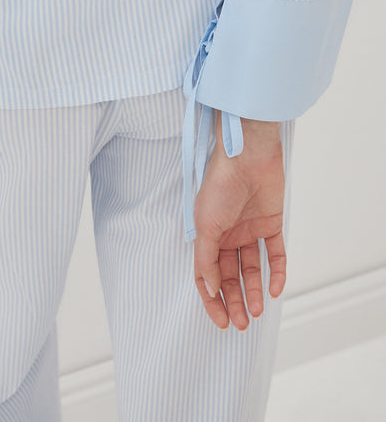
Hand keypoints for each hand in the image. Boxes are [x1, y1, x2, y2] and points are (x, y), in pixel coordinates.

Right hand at [193, 115, 285, 330]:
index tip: (222, 321)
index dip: (212, 299)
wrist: (248, 157)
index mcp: (207, 234)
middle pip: (231, 276)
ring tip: (257, 312)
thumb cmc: (220, 185)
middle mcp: (228, 234)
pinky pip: (275, 254)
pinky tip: (274, 290)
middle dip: (235, 301)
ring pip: (252, 269)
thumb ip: (206, 259)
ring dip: (253, 291)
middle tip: (242, 323)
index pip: (207, 274)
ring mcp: (250, 229)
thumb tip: (210, 290)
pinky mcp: (272, 224)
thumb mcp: (205, 225)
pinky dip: (276, 273)